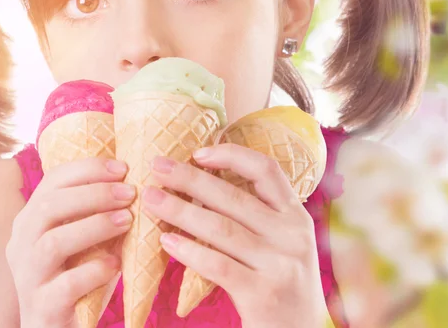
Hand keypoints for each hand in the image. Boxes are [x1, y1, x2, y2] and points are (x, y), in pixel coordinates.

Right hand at [6, 157, 135, 327]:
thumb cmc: (78, 273)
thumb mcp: (86, 236)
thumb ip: (98, 209)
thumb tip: (136, 179)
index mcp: (31, 218)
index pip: (53, 180)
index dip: (88, 169)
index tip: (123, 168)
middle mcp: (21, 243)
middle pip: (49, 206)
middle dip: (95, 193)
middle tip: (130, 193)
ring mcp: (28, 276)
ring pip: (53, 242)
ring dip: (96, 226)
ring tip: (127, 221)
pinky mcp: (41, 307)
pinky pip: (65, 285)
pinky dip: (94, 270)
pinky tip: (116, 264)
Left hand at [144, 144, 327, 327]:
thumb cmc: (283, 285)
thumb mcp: (283, 244)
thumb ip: (257, 218)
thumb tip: (201, 186)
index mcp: (296, 216)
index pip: (266, 170)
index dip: (231, 155)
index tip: (197, 153)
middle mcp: (292, 235)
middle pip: (234, 196)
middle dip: (190, 179)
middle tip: (157, 167)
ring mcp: (280, 265)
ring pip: (220, 228)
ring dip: (180, 210)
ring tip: (151, 200)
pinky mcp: (263, 294)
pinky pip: (217, 265)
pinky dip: (188, 251)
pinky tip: (166, 242)